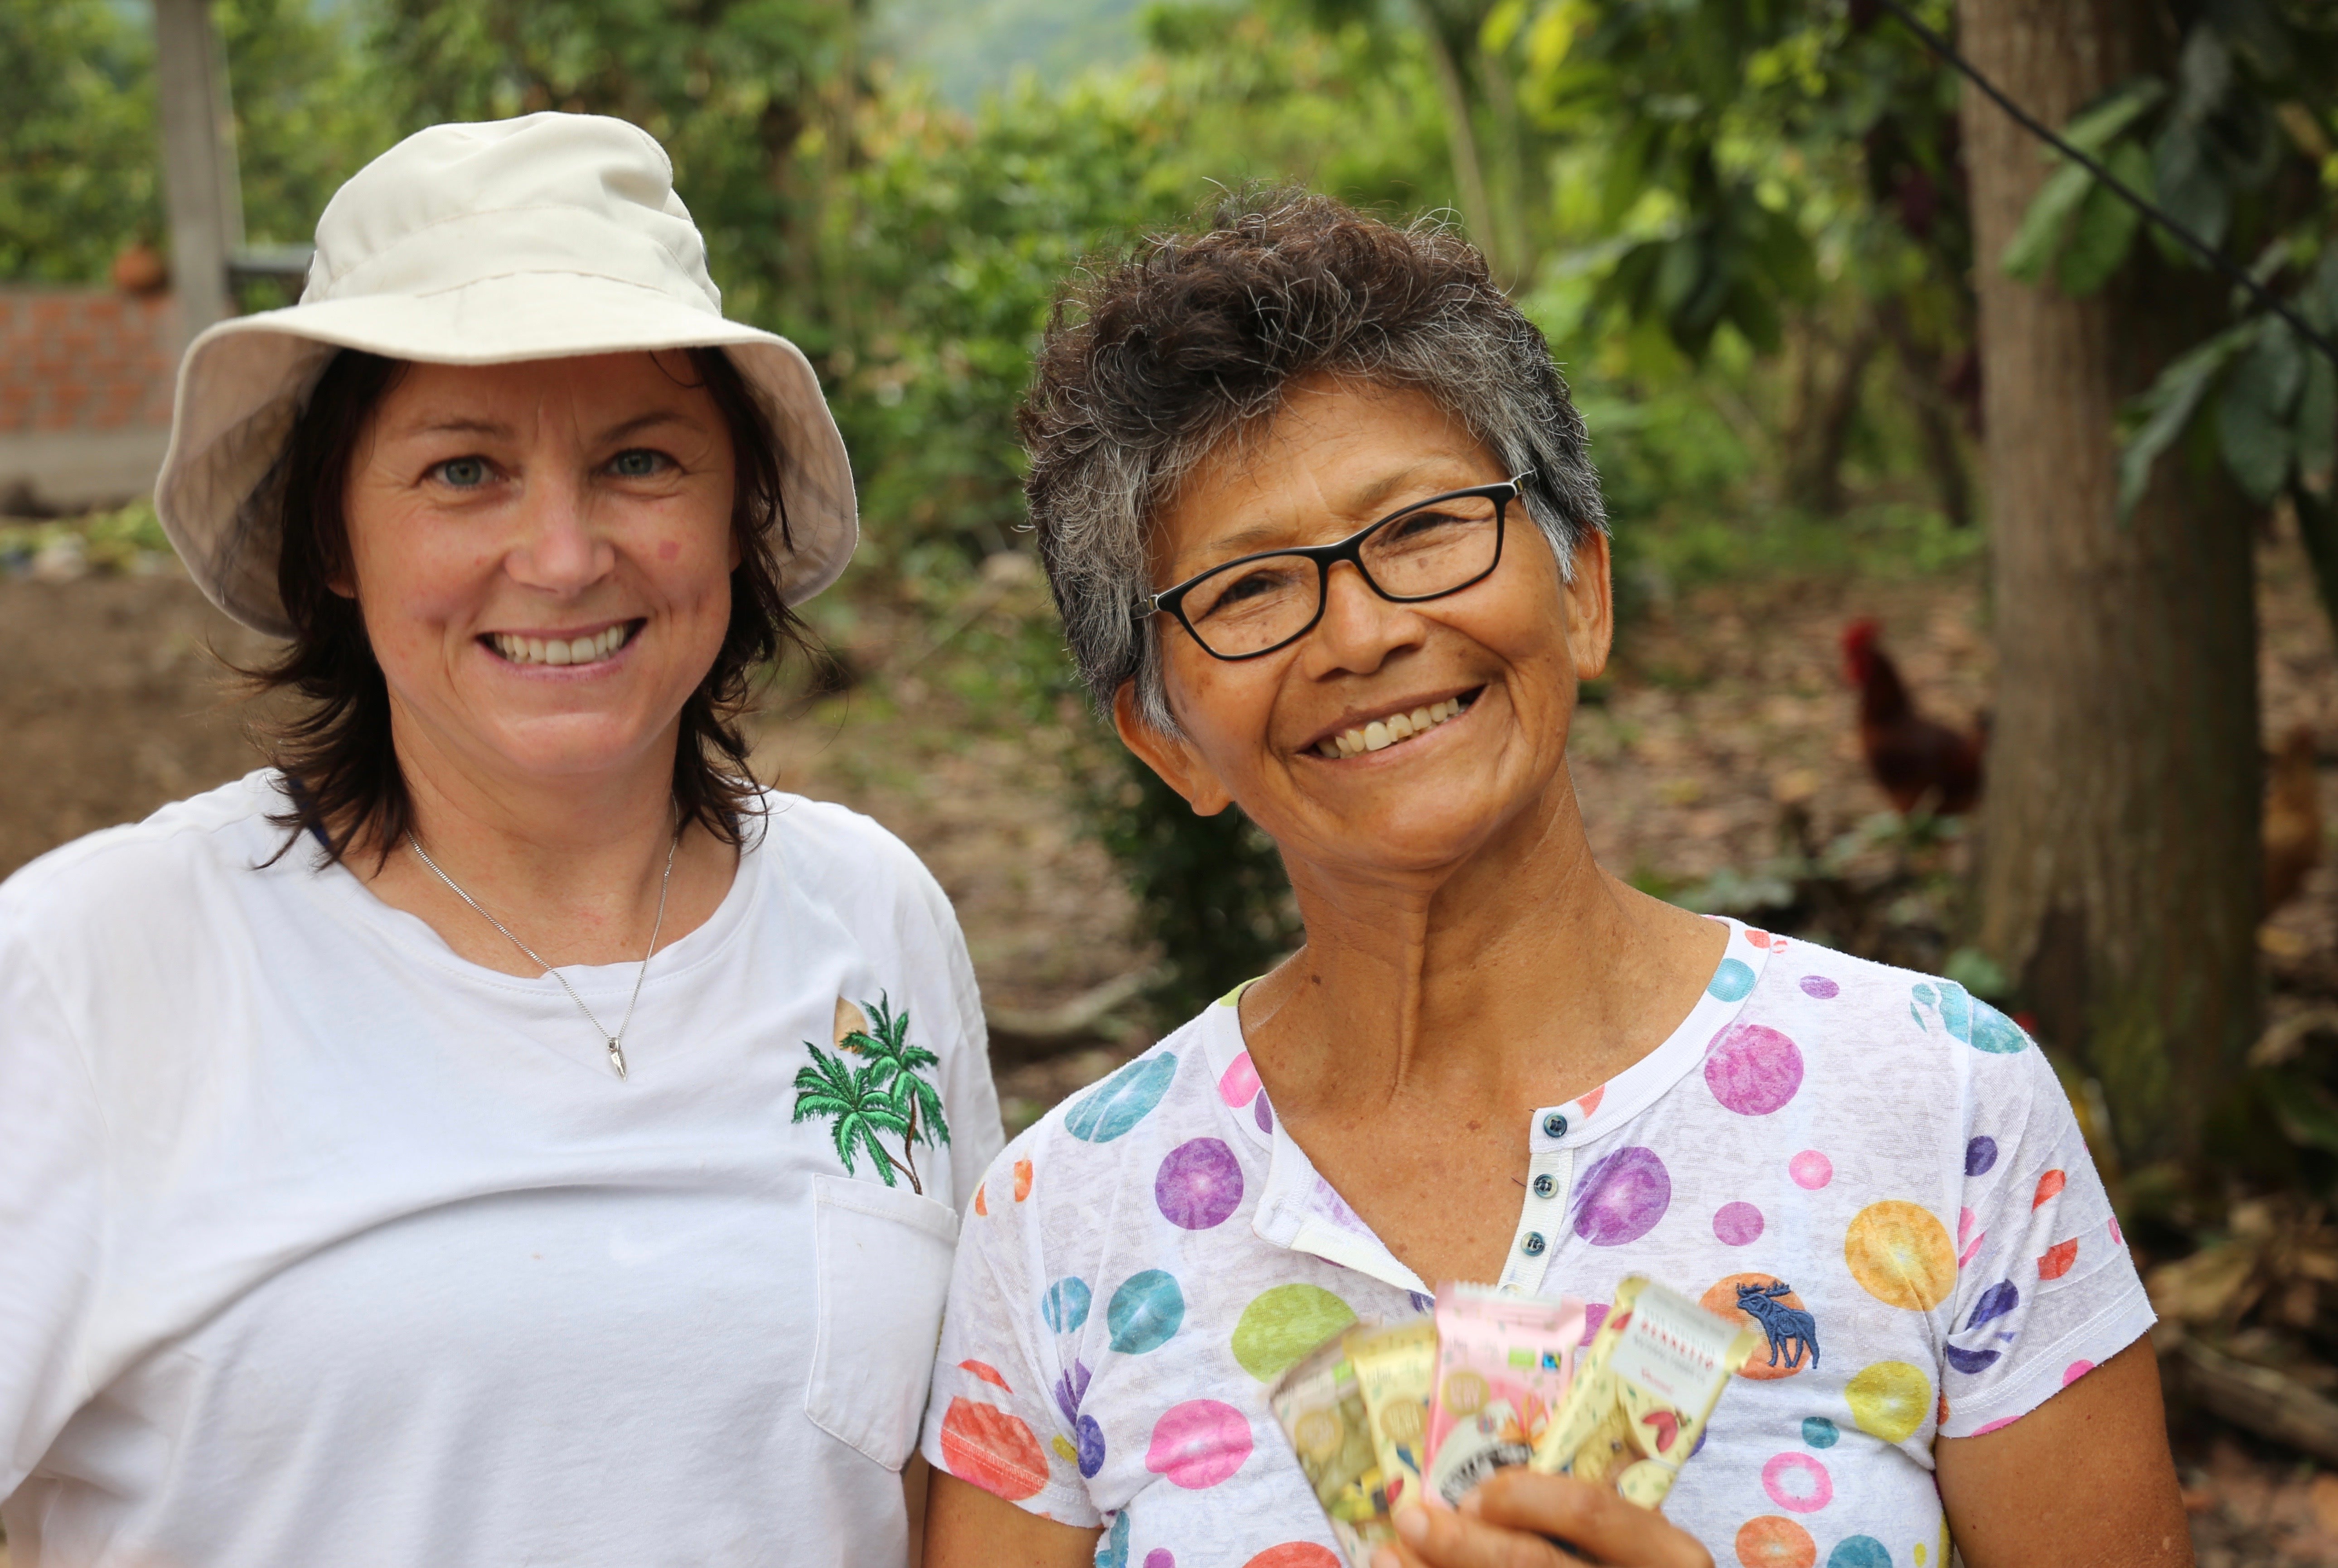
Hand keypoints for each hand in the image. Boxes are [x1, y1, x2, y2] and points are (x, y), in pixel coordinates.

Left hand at [1370, 1471, 1713, 1567]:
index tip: (1471, 1496)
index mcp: (1663, 1555)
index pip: (1589, 1511)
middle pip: (1535, 1564)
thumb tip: (1466, 1502)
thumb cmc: (1608, 1567)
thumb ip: (1563, 1523)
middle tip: (1408, 1519)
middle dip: (1462, 1543)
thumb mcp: (1617, 1546)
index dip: (1524, 1497)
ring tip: (1386, 1558)